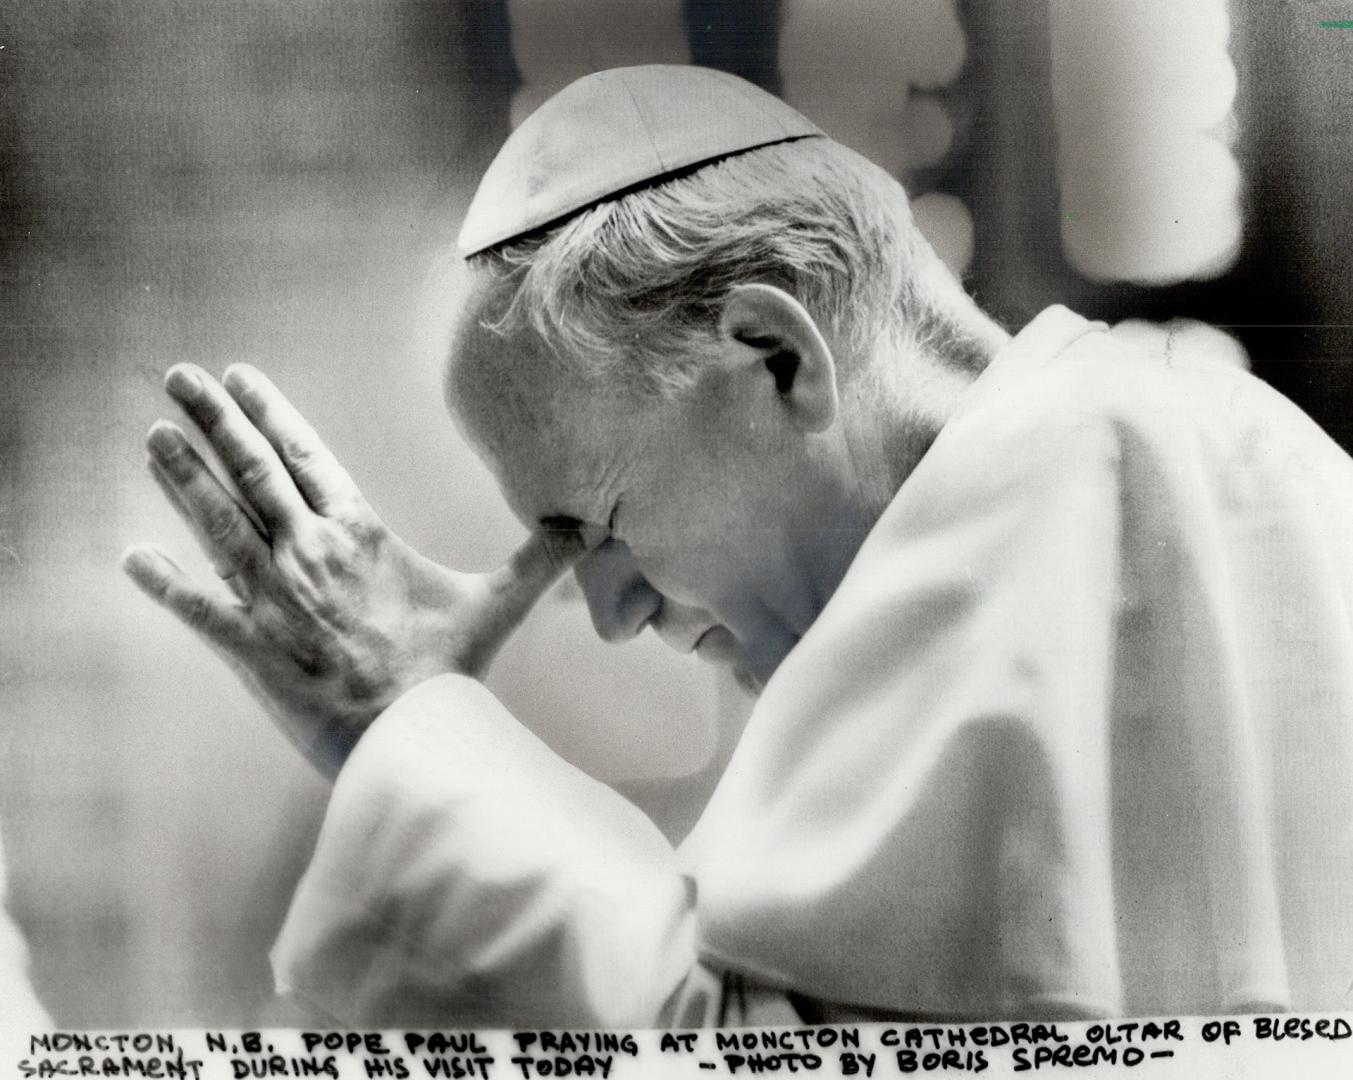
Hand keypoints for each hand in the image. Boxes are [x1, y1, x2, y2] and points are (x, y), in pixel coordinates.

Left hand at [123, 363, 584, 776]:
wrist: (414, 739)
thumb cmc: (451, 670)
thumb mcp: (495, 606)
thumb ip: (534, 559)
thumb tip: (587, 524)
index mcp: (360, 534)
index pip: (308, 457)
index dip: (272, 413)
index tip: (241, 376)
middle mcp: (309, 554)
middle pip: (253, 474)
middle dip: (213, 421)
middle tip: (178, 376)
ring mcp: (274, 600)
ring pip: (217, 525)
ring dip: (181, 479)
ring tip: (150, 435)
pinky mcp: (251, 649)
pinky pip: (198, 613)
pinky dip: (163, 587)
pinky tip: (130, 560)